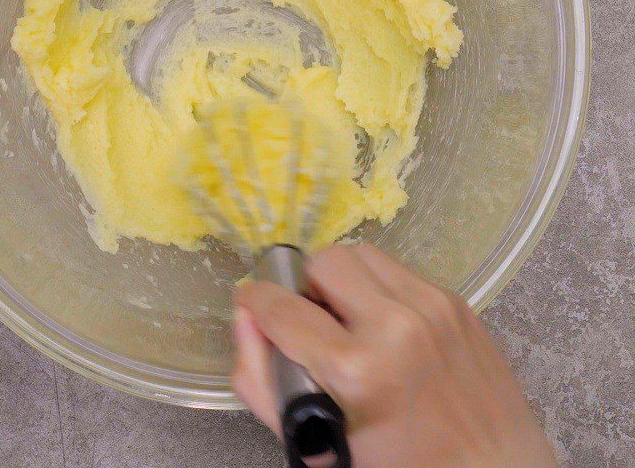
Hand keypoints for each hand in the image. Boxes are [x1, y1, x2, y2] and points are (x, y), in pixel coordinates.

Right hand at [233, 243, 555, 467]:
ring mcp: (432, 307)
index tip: (252, 300)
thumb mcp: (315, 444)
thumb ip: (260, 380)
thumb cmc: (399, 466)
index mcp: (357, 372)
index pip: (281, 308)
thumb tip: (244, 315)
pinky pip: (397, 268)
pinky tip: (385, 322)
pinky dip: (379, 287)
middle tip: (313, 319)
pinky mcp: (455, 300)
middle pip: (324, 261)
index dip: (256, 300)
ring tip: (348, 316)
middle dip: (307, 286)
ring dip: (342, 279)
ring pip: (360, 253)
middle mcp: (397, 326)